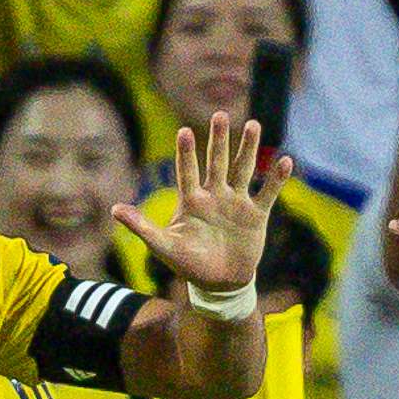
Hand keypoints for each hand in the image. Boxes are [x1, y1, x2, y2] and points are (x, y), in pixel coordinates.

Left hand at [145, 111, 282, 292]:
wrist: (219, 283)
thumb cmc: (188, 264)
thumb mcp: (163, 246)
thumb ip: (142, 226)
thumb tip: (113, 209)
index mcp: (192, 200)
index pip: (187, 171)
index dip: (186, 153)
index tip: (184, 131)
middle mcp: (214, 195)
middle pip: (217, 162)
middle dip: (219, 140)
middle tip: (220, 114)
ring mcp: (236, 202)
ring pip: (244, 169)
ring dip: (249, 148)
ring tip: (254, 124)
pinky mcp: (256, 214)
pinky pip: (267, 192)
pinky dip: (276, 178)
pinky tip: (285, 160)